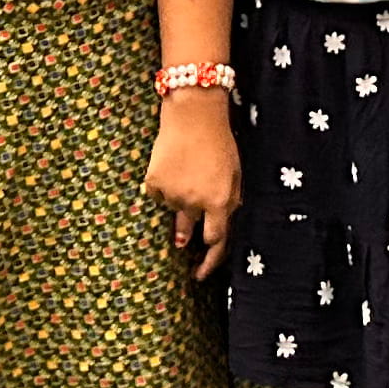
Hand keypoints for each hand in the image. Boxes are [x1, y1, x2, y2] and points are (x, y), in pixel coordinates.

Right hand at [141, 98, 238, 275]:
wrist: (192, 114)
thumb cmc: (219, 141)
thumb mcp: (234, 174)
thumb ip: (229, 202)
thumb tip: (219, 227)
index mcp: (219, 201)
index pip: (216, 240)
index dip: (210, 261)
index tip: (201, 273)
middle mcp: (195, 202)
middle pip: (189, 232)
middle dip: (187, 236)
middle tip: (184, 239)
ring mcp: (172, 193)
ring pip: (174, 210)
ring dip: (179, 200)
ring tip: (184, 172)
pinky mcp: (154, 183)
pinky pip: (158, 195)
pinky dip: (163, 187)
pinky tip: (171, 166)